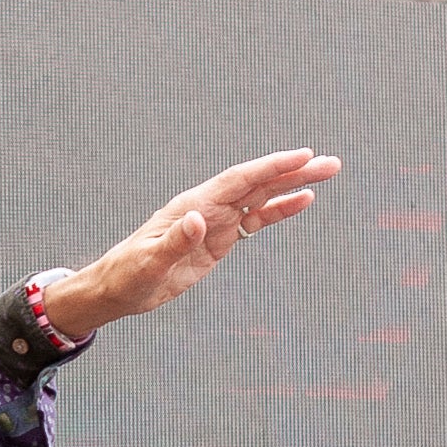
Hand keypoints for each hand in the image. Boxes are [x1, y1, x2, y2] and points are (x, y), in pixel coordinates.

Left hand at [43, 148, 341, 337]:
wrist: (116, 289)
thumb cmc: (126, 276)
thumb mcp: (147, 264)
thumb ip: (173, 243)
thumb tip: (198, 219)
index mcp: (191, 207)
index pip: (238, 180)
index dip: (269, 168)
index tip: (302, 157)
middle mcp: (206, 208)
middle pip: (256, 183)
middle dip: (293, 172)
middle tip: (331, 164)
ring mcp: (214, 223)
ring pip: (259, 198)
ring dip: (292, 186)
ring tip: (327, 174)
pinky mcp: (218, 240)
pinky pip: (254, 221)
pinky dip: (278, 211)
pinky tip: (302, 202)